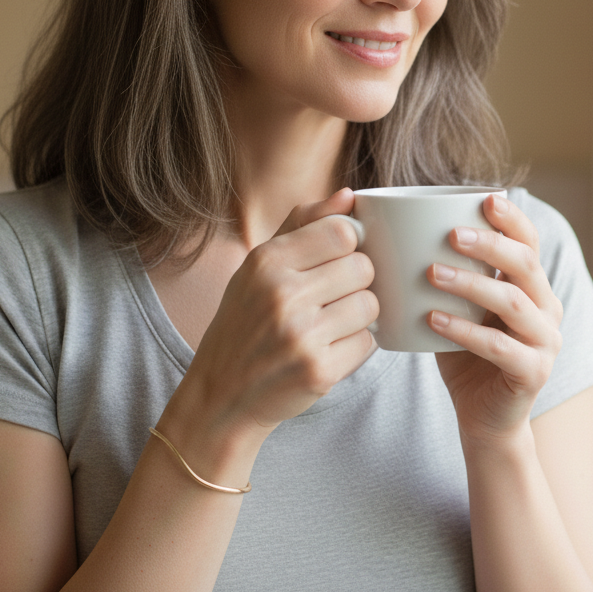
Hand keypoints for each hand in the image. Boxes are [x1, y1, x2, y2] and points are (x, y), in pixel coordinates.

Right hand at [169, 188, 378, 445]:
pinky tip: (330, 348)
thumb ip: (303, 225)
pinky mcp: (319, 371)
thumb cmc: (244, 323)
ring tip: (332, 323)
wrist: (221, 397)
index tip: (337, 260)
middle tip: (333, 298)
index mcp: (266, 261)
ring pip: (371, 305)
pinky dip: (356, 346)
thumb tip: (349, 195)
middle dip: (356, 281)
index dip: (349, 244)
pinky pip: (368, 343)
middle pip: (363, 267)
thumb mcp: (258, 267)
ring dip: (360, 315)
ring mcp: (301, 335)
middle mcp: (282, 294)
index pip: (341, 231)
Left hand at [426, 194, 563, 442]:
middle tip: (450, 235)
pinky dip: (465, 330)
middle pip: (525, 264)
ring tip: (432, 273)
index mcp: (533, 287)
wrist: (484, 421)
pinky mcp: (534, 373)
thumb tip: (399, 232)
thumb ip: (446, 275)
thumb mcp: (457, 309)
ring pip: (513, 302)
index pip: (529, 242)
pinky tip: (433, 319)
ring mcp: (546, 342)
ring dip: (471, 283)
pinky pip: (500, 346)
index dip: (511, 219)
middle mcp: (548, 309)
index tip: (484, 198)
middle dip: (489, 244)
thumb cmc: (465, 357)